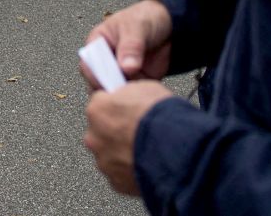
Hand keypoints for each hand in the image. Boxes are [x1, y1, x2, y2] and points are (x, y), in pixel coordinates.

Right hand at [81, 0, 172, 87]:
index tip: (106, 82)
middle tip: (123, 91)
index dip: (94, 75)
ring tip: (136, 91)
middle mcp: (105, 61)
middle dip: (109, 88)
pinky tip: (144, 93)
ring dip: (123, 95)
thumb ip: (131, 46)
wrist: (169, 26)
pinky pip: (132, 95)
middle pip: (99, 82)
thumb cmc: (145, 19)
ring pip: (114, 92)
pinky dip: (137, 97)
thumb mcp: (137, 27)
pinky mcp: (135, 82)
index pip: (88, 64)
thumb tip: (126, 68)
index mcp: (97, 44)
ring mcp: (120, 74)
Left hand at [85, 81, 176, 195]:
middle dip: (115, 131)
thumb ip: (128, 93)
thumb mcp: (145, 87)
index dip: (115, 105)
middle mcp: (95, 137)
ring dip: (122, 152)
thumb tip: (129, 95)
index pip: (99, 103)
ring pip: (109, 154)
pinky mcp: (116, 182)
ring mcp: (104, 161)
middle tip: (136, 130)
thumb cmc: (161, 118)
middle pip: (101, 131)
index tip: (124, 109)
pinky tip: (145, 163)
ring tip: (144, 149)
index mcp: (97, 110)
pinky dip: (130, 170)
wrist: (175, 150)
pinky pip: (120, 173)